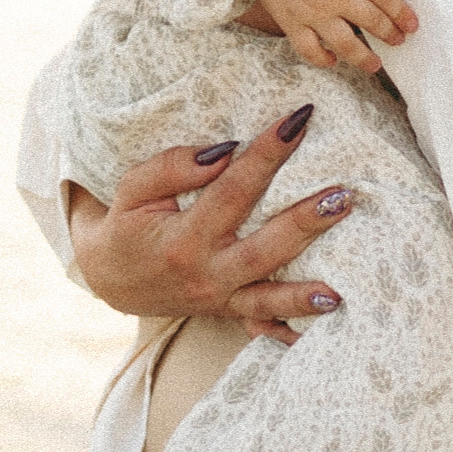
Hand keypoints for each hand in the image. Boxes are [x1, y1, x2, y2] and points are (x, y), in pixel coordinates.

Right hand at [65, 105, 352, 343]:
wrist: (109, 278)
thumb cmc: (127, 224)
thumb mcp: (133, 189)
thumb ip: (172, 167)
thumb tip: (223, 151)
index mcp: (182, 238)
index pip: (233, 190)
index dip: (267, 155)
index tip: (298, 122)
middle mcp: (206, 273)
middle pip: (264, 249)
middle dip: (305, 223)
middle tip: (344, 196)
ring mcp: (219, 299)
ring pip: (269, 297)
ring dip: (306, 291)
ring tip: (341, 285)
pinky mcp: (229, 312)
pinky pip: (263, 325)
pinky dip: (291, 329)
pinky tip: (323, 325)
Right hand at [251, 0, 415, 76]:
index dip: (402, 14)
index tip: (412, 25)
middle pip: (372, 21)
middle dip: (390, 34)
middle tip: (399, 41)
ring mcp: (312, 11)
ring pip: (346, 44)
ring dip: (364, 58)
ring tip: (374, 65)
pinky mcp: (291, 22)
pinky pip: (310, 50)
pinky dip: (322, 59)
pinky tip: (332, 60)